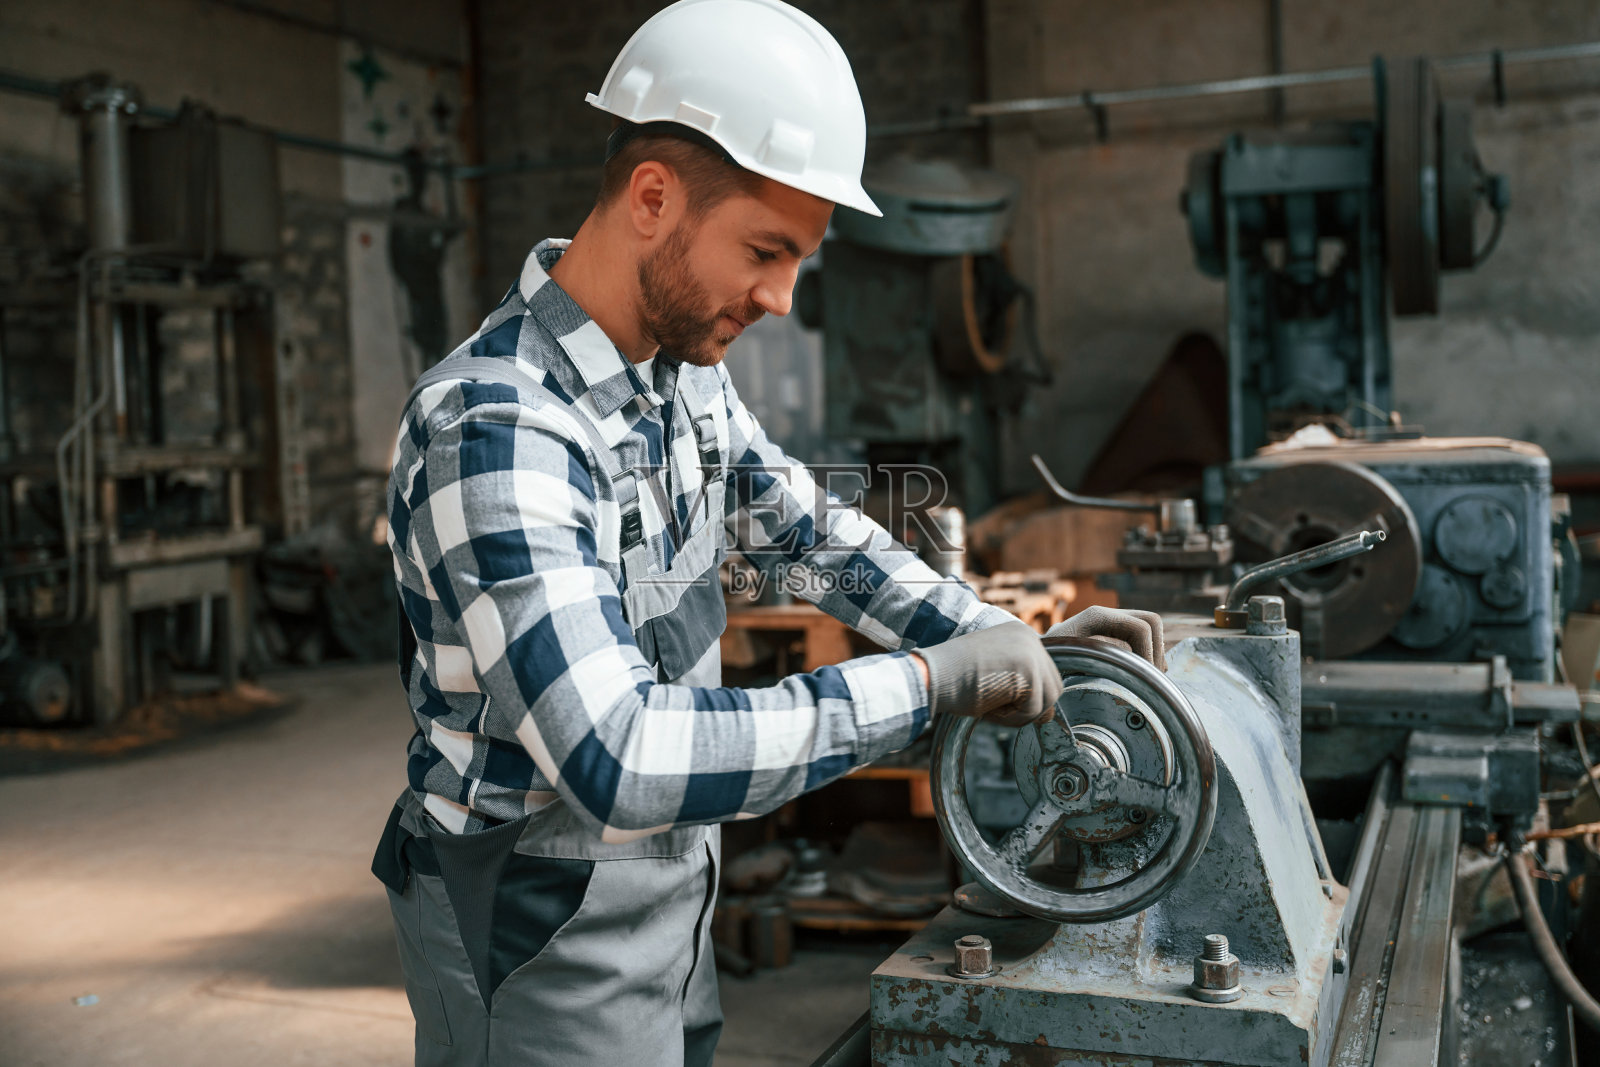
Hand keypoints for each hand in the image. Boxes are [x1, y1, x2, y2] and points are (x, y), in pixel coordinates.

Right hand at [913, 621, 1062, 727]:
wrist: (930, 675)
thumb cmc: (953, 678)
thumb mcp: (995, 679)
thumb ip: (1024, 689)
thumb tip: (1048, 716)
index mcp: (1021, 634)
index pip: (1044, 674)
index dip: (1025, 696)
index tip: (998, 699)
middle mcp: (1030, 638)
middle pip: (1053, 686)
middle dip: (1028, 706)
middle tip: (996, 708)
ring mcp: (1032, 653)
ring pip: (1047, 700)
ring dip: (1020, 714)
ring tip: (991, 707)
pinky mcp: (1029, 672)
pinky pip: (1033, 711)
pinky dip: (1011, 719)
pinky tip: (988, 708)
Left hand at [1045, 606, 1165, 670]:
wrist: (1032, 656)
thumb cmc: (1044, 662)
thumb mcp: (1065, 662)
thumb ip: (1092, 661)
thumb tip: (1126, 668)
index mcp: (1095, 617)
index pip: (1140, 627)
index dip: (1148, 653)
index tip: (1143, 679)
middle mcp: (1106, 614)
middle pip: (1151, 621)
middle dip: (1156, 650)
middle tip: (1150, 678)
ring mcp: (1111, 621)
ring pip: (1151, 629)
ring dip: (1155, 653)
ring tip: (1146, 678)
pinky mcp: (1113, 632)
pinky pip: (1143, 637)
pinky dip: (1148, 655)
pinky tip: (1140, 674)